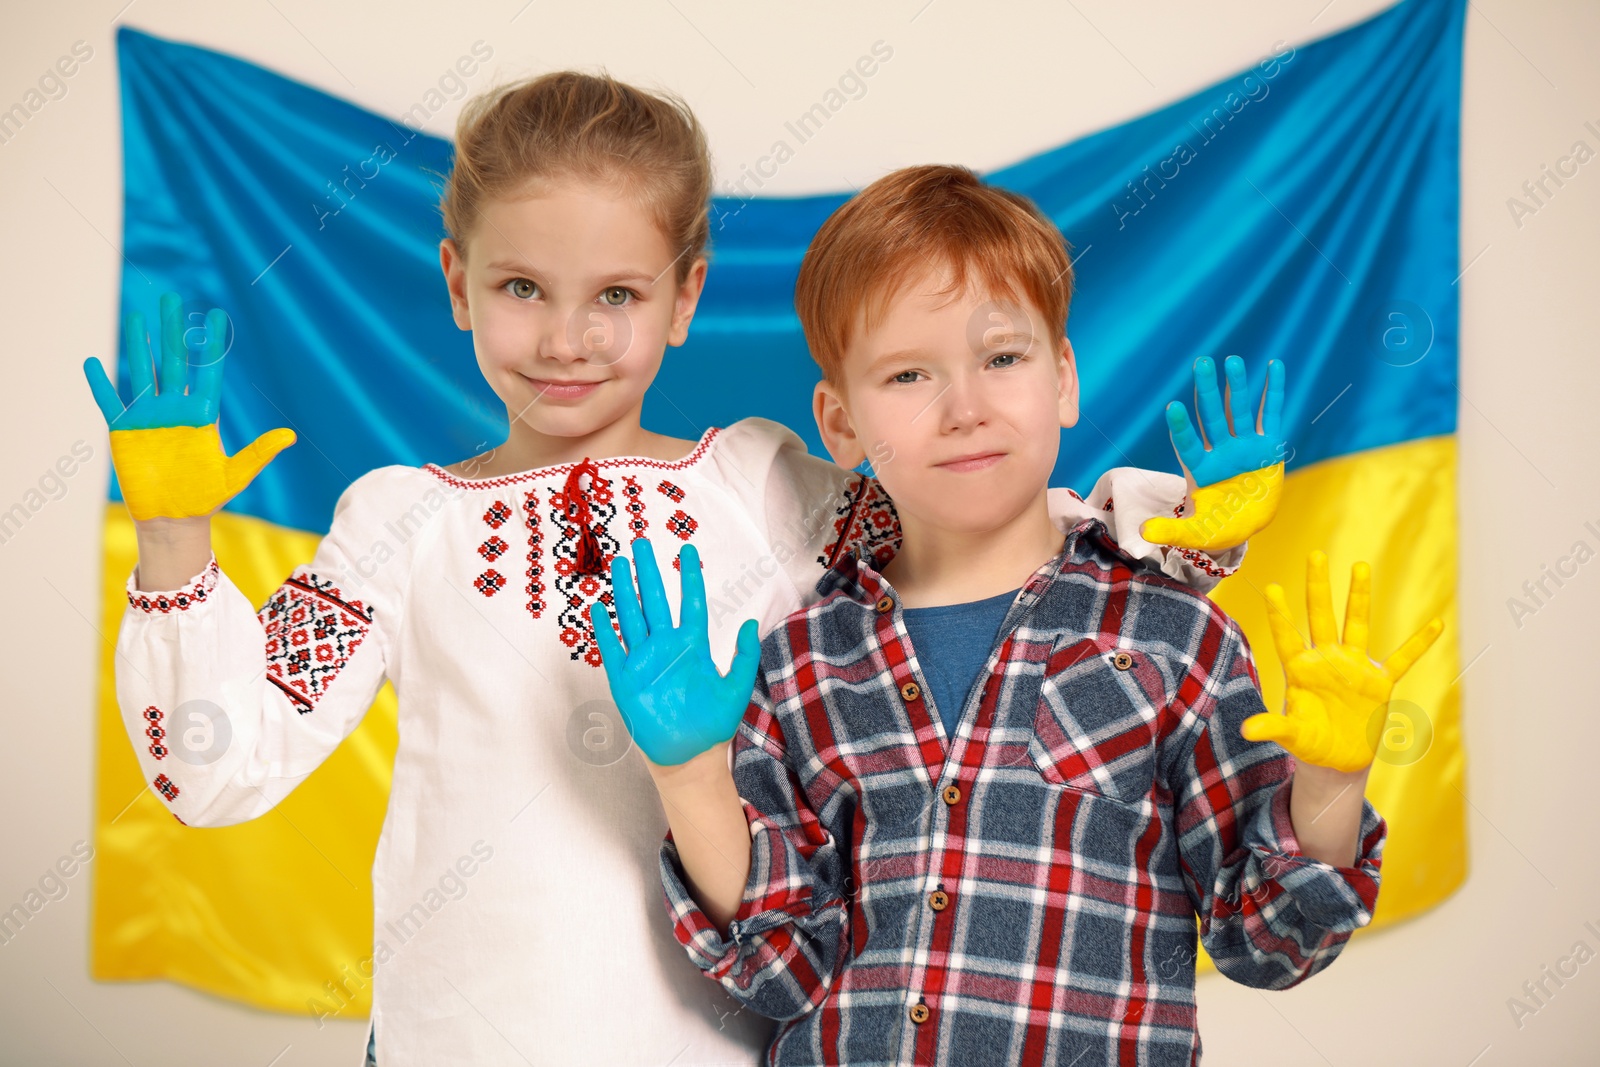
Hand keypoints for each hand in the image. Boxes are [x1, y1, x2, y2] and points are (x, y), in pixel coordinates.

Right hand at [84, 291, 293, 520]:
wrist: (172, 518)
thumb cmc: (206, 498)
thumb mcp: (235, 475)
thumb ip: (259, 452)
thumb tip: (290, 436)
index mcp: (202, 415)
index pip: (207, 371)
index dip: (211, 344)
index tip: (216, 315)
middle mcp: (175, 409)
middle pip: (174, 362)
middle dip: (172, 330)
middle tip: (172, 298)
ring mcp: (148, 417)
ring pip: (142, 372)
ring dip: (138, 345)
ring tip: (136, 315)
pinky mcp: (123, 430)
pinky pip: (109, 400)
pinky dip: (100, 382)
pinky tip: (92, 362)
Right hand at [589, 538, 760, 766]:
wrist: (688, 754)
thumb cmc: (713, 723)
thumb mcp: (736, 688)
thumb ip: (745, 657)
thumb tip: (750, 624)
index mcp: (693, 646)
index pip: (690, 603)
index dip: (689, 577)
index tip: (688, 549)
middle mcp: (666, 647)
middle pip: (655, 601)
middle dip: (648, 572)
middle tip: (642, 543)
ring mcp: (643, 661)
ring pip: (631, 617)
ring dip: (625, 591)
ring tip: (619, 563)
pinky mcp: (625, 679)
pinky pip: (612, 648)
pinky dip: (604, 629)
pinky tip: (598, 607)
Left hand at [1141, 355, 1284, 551]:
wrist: (1248, 526)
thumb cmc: (1218, 528)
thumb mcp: (1195, 533)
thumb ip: (1171, 531)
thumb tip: (1141, 532)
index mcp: (1200, 470)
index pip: (1188, 444)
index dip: (1182, 427)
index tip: (1173, 407)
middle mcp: (1220, 452)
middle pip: (1212, 417)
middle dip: (1208, 391)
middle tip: (1201, 363)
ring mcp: (1245, 446)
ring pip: (1240, 411)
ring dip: (1237, 386)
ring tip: (1232, 360)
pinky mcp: (1268, 446)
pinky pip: (1272, 414)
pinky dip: (1274, 392)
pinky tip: (1275, 366)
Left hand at [1242, 550, 1443, 772]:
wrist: (1338, 760)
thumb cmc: (1309, 743)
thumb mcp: (1292, 736)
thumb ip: (1274, 727)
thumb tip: (1246, 731)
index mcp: (1300, 670)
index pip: (1287, 636)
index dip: (1280, 614)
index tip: (1271, 587)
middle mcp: (1326, 660)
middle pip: (1321, 616)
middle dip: (1318, 586)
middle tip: (1315, 554)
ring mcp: (1354, 667)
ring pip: (1357, 624)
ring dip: (1359, 596)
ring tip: (1360, 566)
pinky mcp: (1380, 683)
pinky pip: (1403, 660)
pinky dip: (1419, 644)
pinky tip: (1436, 624)